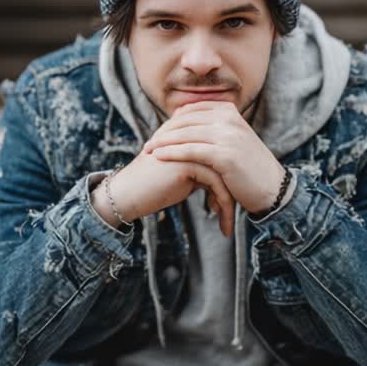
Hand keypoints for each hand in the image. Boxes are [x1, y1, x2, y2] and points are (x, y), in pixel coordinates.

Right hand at [90, 140, 236, 236]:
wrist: (127, 194)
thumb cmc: (153, 188)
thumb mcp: (184, 176)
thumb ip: (203, 170)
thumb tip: (227, 181)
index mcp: (192, 138)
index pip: (224, 157)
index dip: (233, 182)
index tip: (238, 203)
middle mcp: (193, 139)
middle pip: (227, 166)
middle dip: (235, 193)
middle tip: (239, 216)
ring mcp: (191, 147)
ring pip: (225, 176)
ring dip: (230, 205)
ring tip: (229, 227)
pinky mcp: (188, 162)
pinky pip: (217, 185)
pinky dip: (223, 207)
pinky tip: (223, 227)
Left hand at [141, 101, 286, 214]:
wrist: (271, 187)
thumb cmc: (248, 167)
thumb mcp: (232, 139)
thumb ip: (211, 127)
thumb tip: (182, 117)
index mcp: (230, 111)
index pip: (192, 110)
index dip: (172, 121)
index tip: (157, 133)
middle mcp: (229, 119)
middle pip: (186, 121)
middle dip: (164, 131)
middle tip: (147, 143)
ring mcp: (228, 135)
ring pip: (185, 134)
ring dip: (162, 142)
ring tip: (147, 150)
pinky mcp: (224, 154)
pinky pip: (190, 151)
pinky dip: (171, 153)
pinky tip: (158, 157)